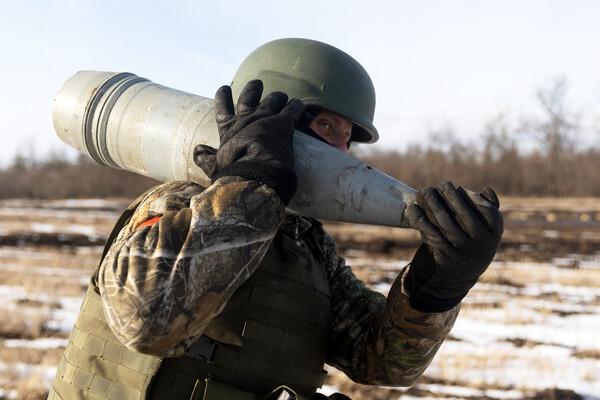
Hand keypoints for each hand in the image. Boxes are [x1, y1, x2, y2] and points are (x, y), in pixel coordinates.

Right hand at [194, 80, 303, 204]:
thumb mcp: (214, 167)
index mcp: (229, 128)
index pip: (222, 106)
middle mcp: (247, 118)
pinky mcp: (284, 123)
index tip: (224, 88)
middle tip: (256, 83)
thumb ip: (205, 158)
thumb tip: (197, 151)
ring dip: (277, 97)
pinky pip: (292, 109)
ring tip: (281, 96)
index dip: (223, 96)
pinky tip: (298, 104)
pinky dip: (296, 106)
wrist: (254, 174)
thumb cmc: (232, 173)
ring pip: (273, 99)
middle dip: (252, 88)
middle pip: (249, 95)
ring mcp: (266, 118)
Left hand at [404, 182, 502, 311]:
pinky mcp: (445, 257)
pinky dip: (420, 220)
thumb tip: (487, 189)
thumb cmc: (471, 240)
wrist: (459, 273)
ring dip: (432, 205)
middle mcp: (481, 244)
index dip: (471, 197)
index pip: (487, 211)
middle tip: (438, 186)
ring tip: (424, 191)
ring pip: (446, 224)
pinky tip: (412, 208)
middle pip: (463, 215)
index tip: (458, 187)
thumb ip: (490, 208)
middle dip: (449, 196)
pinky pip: (431, 235)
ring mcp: (463, 251)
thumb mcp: (485, 228)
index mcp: (494, 233)